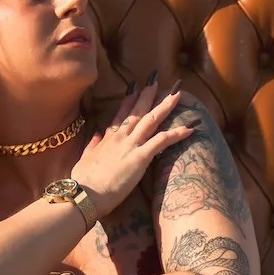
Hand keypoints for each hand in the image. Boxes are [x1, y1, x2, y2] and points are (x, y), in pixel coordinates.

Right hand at [71, 80, 195, 219]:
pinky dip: (177, 133)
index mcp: (108, 138)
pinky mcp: (140, 157)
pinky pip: (162, 141)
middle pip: (138, 111)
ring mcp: (131, 145)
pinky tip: (190, 128)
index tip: (135, 86)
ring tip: (178, 94)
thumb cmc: (83, 181)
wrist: (84, 193)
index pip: (121, 113)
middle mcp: (121, 137)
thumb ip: (93, 145)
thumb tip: (98, 134)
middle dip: (148, 94)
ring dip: (166, 106)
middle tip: (157, 81)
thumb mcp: (85, 159)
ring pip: (152, 120)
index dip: (129, 100)